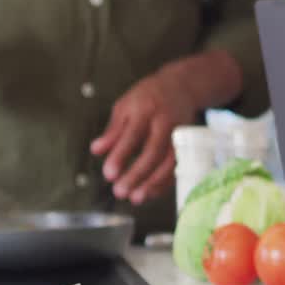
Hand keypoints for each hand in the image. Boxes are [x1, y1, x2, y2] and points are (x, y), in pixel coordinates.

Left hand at [89, 69, 198, 204]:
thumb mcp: (125, 106)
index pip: (133, 134)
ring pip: (170, 162)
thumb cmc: (148, 97)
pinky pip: (178, 166)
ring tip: (136, 198)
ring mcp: (180, 133)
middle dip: (137, 174)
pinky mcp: (188, 143)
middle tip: (120, 192)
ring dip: (154, 182)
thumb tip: (96, 150)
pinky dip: (165, 181)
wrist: (182, 86)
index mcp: (146, 109)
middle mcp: (166, 121)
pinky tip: (150, 192)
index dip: (121, 155)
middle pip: (154, 151)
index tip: (108, 174)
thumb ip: (113, 130)